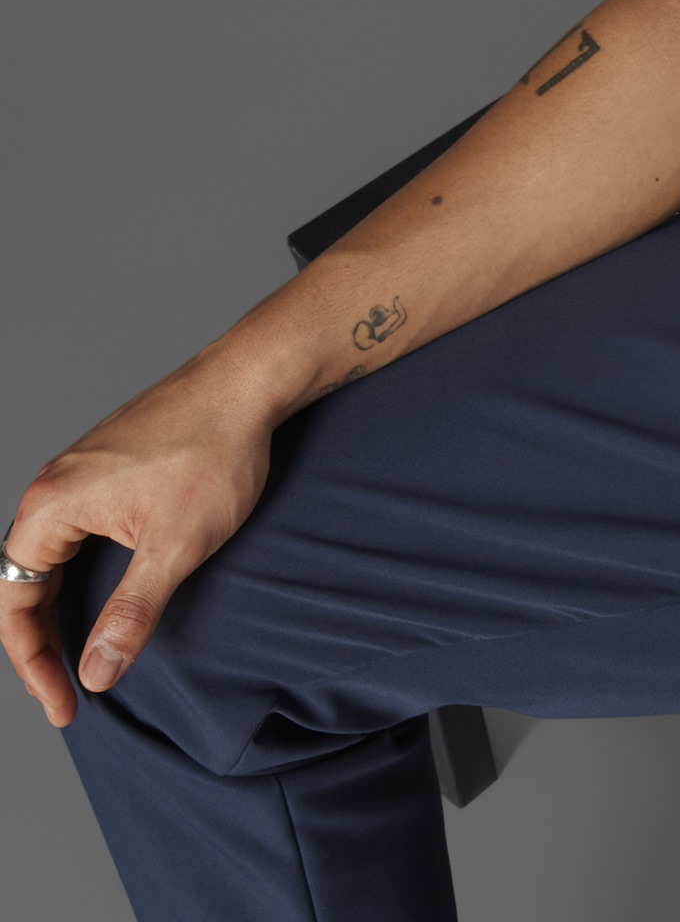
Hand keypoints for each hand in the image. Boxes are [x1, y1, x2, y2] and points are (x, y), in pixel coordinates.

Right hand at [3, 357, 275, 726]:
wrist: (252, 379)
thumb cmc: (216, 450)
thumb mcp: (175, 547)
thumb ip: (130, 615)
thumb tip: (96, 674)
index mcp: (50, 506)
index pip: (16, 606)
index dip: (35, 664)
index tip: (65, 705)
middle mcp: (53, 486)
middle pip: (24, 584)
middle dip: (42, 643)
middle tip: (67, 691)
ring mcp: (80, 472)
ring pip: (51, 558)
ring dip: (59, 609)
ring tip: (78, 654)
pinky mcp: (109, 465)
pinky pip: (76, 532)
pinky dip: (82, 574)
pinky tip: (105, 594)